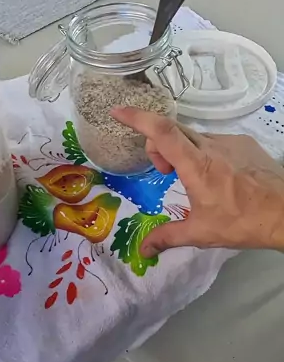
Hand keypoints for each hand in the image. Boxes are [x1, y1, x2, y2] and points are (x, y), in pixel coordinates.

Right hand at [111, 108, 283, 257]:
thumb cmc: (243, 222)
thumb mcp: (202, 233)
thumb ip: (168, 237)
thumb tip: (143, 249)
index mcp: (196, 165)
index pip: (161, 131)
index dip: (136, 117)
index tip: (117, 111)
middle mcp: (210, 146)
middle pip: (172, 130)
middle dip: (158, 146)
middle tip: (165, 173)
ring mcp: (229, 141)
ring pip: (194, 136)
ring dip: (183, 152)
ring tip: (193, 180)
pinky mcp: (244, 142)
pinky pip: (214, 141)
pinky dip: (205, 153)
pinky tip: (219, 178)